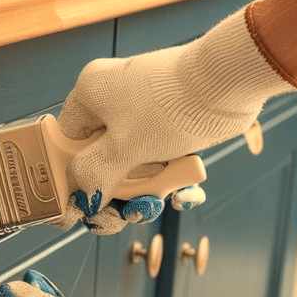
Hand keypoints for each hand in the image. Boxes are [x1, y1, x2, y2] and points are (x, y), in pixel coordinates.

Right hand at [57, 6, 296, 233]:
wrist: (232, 81)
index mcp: (90, 96)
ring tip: (162, 202)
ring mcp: (144, 114)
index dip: (70, 182)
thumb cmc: (172, 105)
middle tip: (123, 216)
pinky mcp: (172, 125)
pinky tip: (186, 195)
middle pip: (100, 162)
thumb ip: (94, 176)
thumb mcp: (124, 148)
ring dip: (148, 193)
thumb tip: (80, 201)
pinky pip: (162, 162)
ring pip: (133, 168)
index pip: (65, 145)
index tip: (78, 213)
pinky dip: (173, 182)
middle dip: (115, 195)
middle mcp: (113, 102)